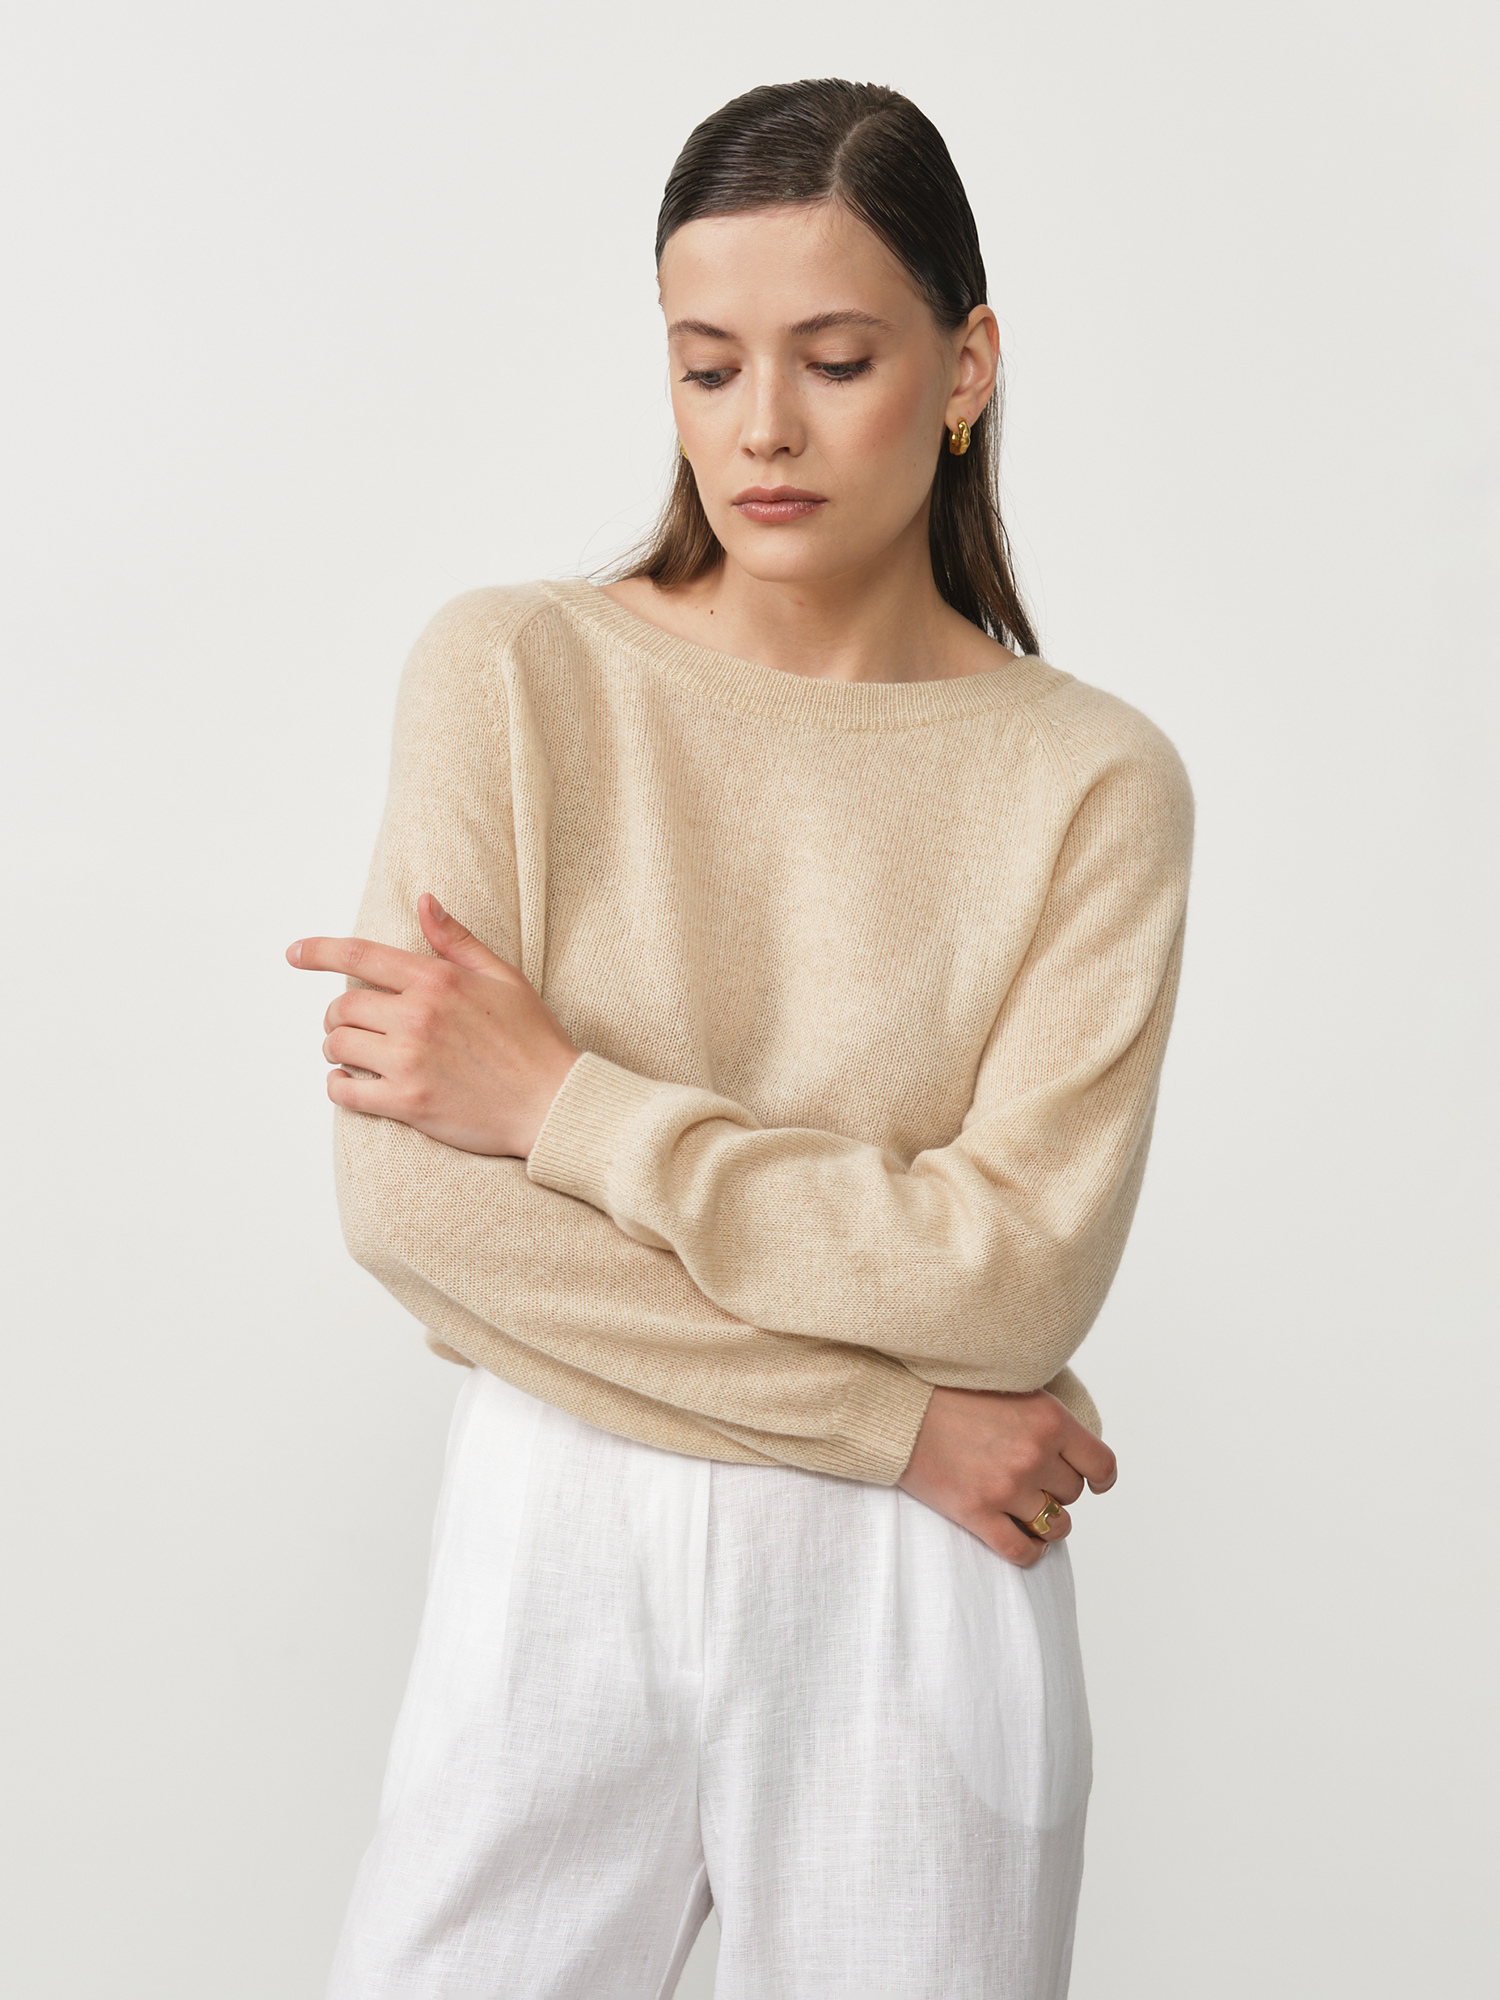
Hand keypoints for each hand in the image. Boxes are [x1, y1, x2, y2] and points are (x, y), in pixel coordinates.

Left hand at [286, 894, 580, 1156]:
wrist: (553, 1103)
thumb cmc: (533, 1040)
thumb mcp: (503, 977)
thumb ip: (456, 940)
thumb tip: (423, 900)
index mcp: (437, 981)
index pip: (360, 956)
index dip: (318, 951)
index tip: (294, 953)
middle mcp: (417, 1017)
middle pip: (342, 1006)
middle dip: (339, 1015)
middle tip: (353, 1025)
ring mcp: (410, 1061)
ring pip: (338, 1046)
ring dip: (336, 1049)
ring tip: (353, 1054)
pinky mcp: (408, 1102)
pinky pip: (345, 1091)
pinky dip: (337, 1086)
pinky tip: (348, 1082)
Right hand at [898, 1385, 1116, 1565]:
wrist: (897, 1407)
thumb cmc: (949, 1390)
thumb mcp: (1010, 1384)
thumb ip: (1043, 1414)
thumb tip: (1070, 1442)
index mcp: (1048, 1419)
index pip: (1101, 1464)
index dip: (1101, 1478)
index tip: (1096, 1483)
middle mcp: (1033, 1454)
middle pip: (1073, 1493)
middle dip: (1059, 1489)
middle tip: (1037, 1482)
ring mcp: (1005, 1487)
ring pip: (1055, 1525)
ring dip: (1048, 1522)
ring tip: (1033, 1514)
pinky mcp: (976, 1512)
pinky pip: (1020, 1550)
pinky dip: (1029, 1552)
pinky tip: (1023, 1541)